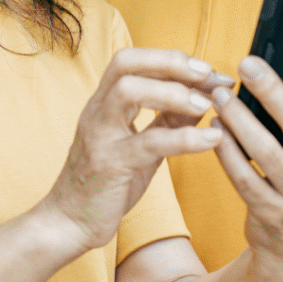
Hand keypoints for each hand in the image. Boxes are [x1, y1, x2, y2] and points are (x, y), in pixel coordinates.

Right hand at [45, 48, 233, 251]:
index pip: (131, 60)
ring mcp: (100, 135)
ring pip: (129, 92)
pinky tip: (212, 139)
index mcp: (103, 103)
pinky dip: (185, 137)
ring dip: (174, 92)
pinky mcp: (110, 165)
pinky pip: (149, 142)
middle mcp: (97, 111)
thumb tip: (201, 97)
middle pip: (126, 63)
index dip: (170, 58)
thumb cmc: (105, 183)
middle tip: (208, 74)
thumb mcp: (139, 144)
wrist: (69, 223)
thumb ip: (166, 119)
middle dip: (170, 62)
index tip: (208, 69)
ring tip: (207, 104)